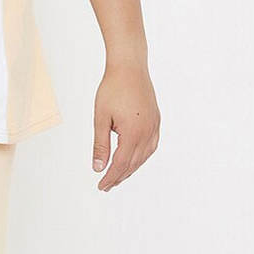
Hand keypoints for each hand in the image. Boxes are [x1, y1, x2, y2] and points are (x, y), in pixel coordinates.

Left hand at [92, 63, 159, 190]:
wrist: (129, 67)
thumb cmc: (113, 89)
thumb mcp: (101, 118)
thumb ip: (100, 144)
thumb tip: (98, 167)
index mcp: (133, 133)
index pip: (121, 164)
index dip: (110, 177)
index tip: (101, 186)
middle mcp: (147, 132)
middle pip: (133, 163)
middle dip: (119, 176)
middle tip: (107, 185)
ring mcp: (154, 126)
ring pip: (144, 156)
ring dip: (131, 168)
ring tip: (118, 175)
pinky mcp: (156, 120)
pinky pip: (151, 145)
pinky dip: (142, 156)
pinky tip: (134, 158)